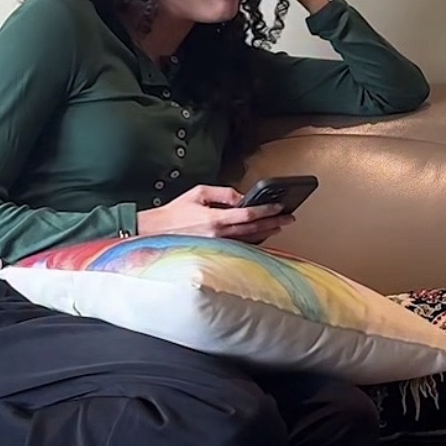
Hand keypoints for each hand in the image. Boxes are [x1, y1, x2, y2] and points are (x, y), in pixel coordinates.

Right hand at [136, 184, 289, 243]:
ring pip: (249, 240)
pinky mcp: (215, 252)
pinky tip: (261, 237)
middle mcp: (219, 235)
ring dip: (266, 233)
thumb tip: (242, 197)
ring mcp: (217, 246)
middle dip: (274, 223)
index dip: (267, 211)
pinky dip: (252, 241)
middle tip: (289, 218)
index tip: (280, 207)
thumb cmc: (174, 213)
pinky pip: (239, 246)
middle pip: (254, 229)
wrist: (155, 232)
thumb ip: (223, 194)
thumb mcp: (199, 193)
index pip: (248, 215)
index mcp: (215, 219)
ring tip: (279, 226)